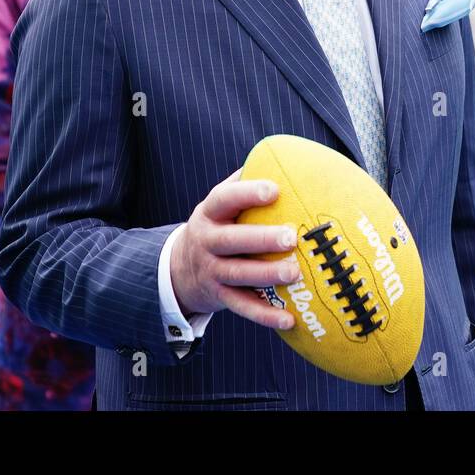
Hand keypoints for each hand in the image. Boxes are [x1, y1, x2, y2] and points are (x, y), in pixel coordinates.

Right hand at [169, 171, 301, 329]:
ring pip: (237, 275)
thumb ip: (244, 183)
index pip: (224, 199)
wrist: (180, 268)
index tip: (274, 189)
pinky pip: (242, 307)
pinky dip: (265, 315)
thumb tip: (283, 156)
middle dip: (260, 240)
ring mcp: (211, 271)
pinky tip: (288, 319)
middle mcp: (206, 242)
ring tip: (295, 273)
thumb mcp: (221, 203)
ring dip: (266, 275)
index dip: (247, 193)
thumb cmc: (218, 225)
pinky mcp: (219, 297)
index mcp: (209, 214)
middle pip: (231, 241)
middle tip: (290, 237)